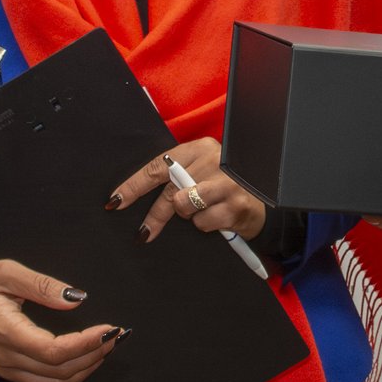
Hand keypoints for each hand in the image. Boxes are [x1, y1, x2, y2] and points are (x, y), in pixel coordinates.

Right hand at [0, 258, 120, 381]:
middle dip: (94, 355)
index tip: (109, 329)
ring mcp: (8, 369)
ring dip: (86, 369)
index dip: (85, 344)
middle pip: (59, 371)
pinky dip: (71, 376)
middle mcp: (7, 358)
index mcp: (6, 332)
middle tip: (116, 335)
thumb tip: (76, 299)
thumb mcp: (7, 272)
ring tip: (106, 348)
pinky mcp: (11, 372)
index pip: (53, 351)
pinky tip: (86, 360)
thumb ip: (42, 285)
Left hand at [107, 137, 266, 243]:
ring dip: (189, 217)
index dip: (134, 186)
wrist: (265, 200)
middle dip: (154, 215)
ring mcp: (226, 182)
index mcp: (200, 148)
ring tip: (201, 214)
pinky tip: (218, 219)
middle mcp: (213, 160)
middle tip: (143, 232)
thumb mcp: (202, 172)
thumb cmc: (225, 187)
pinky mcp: (236, 204)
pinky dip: (206, 226)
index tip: (116, 201)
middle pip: (169, 190)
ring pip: (185, 207)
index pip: (158, 166)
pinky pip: (203, 222)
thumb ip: (176, 177)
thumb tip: (135, 196)